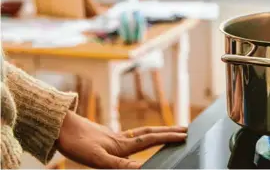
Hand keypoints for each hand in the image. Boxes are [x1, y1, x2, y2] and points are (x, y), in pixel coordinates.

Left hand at [56, 111, 186, 168]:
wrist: (61, 127)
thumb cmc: (77, 143)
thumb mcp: (98, 159)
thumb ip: (121, 165)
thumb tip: (143, 168)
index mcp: (122, 144)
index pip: (151, 139)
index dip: (168, 138)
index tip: (185, 135)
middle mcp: (122, 139)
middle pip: (150, 132)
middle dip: (169, 131)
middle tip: (186, 129)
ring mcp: (115, 137)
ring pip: (142, 133)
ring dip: (158, 132)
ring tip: (168, 131)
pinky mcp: (107, 138)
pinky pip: (131, 135)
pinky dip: (142, 135)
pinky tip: (138, 138)